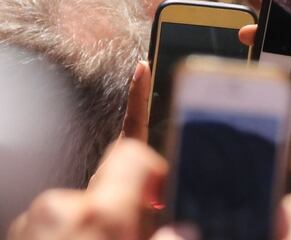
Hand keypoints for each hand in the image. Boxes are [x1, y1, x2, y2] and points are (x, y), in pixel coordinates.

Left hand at [9, 140, 166, 239]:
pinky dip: (66, 232)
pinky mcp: (18, 231)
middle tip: (130, 234)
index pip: (132, 151)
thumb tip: (179, 230)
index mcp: (103, 214)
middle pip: (105, 184)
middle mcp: (63, 207)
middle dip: (120, 204)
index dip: (150, 165)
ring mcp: (34, 220)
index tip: (154, 171)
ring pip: (77, 205)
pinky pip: (52, 221)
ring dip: (91, 222)